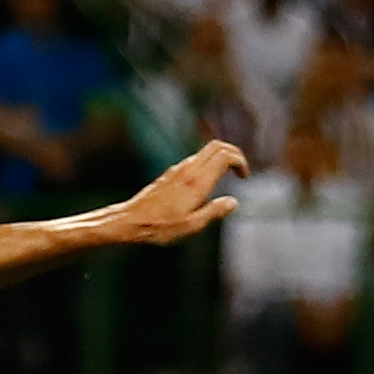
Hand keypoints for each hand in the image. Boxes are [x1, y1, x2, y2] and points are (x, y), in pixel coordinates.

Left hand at [110, 140, 245, 246]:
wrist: (129, 221)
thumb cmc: (158, 227)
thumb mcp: (190, 226)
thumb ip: (214, 212)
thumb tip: (233, 202)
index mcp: (196, 182)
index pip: (225, 155)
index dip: (240, 161)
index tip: (243, 176)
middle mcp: (187, 171)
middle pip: (217, 145)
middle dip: (233, 153)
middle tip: (239, 170)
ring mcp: (177, 170)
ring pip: (205, 151)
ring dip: (220, 158)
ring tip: (226, 176)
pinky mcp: (170, 174)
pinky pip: (194, 160)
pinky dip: (207, 164)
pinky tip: (206, 182)